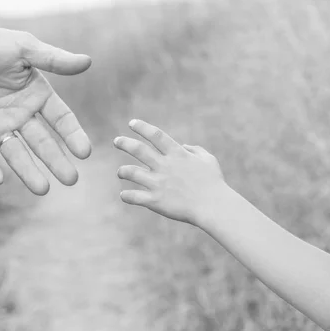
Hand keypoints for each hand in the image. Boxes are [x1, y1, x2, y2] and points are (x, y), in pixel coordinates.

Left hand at [0, 25, 92, 194]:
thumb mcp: (22, 48)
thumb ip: (53, 59)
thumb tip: (88, 62)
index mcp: (35, 95)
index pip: (60, 119)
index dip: (72, 135)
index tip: (84, 152)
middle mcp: (19, 114)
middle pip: (42, 142)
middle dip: (56, 161)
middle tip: (71, 180)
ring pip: (16, 154)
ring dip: (28, 172)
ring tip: (42, 189)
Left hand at [113, 119, 228, 224]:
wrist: (214, 207)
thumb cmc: (213, 183)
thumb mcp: (208, 160)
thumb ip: (195, 150)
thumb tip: (183, 145)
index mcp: (177, 154)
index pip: (156, 135)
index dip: (142, 127)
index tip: (132, 123)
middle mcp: (165, 166)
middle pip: (138, 150)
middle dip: (124, 143)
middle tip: (116, 140)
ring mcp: (158, 183)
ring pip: (131, 172)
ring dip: (122, 171)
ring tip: (120, 173)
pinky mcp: (155, 200)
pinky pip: (134, 197)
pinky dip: (126, 196)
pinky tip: (124, 195)